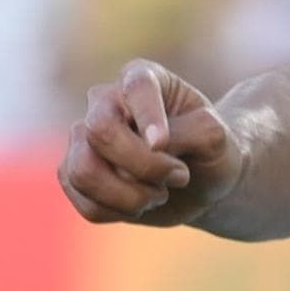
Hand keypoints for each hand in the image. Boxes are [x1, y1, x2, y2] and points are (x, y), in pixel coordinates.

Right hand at [62, 58, 232, 223]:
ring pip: (84, 171)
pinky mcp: (74, 174)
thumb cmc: (208, 152)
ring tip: (159, 195)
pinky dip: (119, 213)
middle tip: (179, 177)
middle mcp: (105, 101)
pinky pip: (84, 202)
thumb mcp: (214, 138)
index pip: (135, 88)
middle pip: (100, 131)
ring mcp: (83, 137)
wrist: (199, 183)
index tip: (162, 144)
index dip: (147, 116)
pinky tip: (140, 205)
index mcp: (141, 77)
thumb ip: (188, 133)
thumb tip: (149, 146)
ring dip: (130, 196)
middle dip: (143, 166)